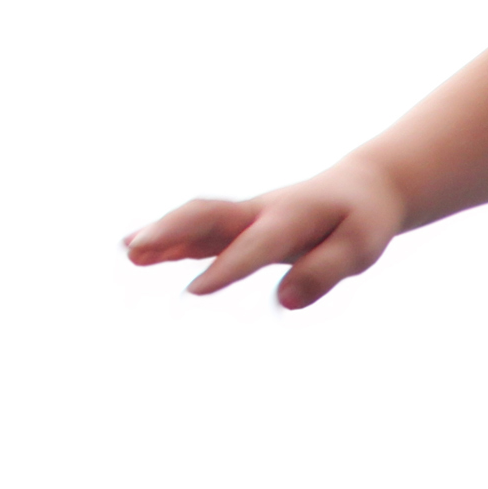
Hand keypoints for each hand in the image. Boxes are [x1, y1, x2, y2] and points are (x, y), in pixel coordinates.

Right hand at [124, 163, 405, 309]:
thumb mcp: (358, 249)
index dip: (227, 267)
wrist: (359, 187)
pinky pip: (199, 230)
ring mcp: (246, 215)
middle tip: (135, 251)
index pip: (255, 246)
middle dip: (172, 234)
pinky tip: (135, 254)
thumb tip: (285, 301)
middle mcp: (261, 211)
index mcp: (292, 217)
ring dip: (161, 235)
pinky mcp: (239, 224)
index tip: (195, 291)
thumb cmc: (360, 222)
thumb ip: (324, 273)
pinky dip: (168, 240)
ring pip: (197, 219)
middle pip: (209, 217)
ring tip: (127, 253)